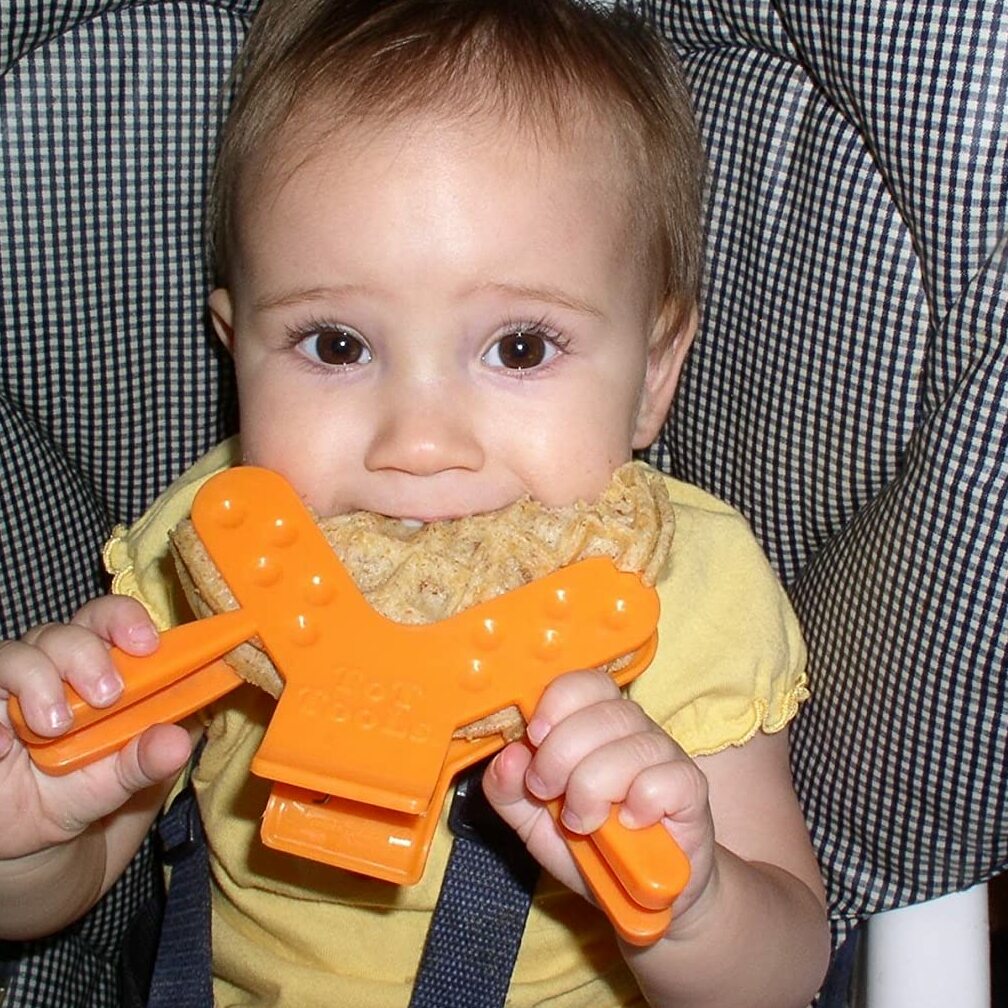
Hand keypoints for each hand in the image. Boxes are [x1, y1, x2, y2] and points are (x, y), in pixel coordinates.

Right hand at [0, 596, 192, 861]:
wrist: (24, 833)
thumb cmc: (76, 788)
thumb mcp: (117, 781)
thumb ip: (146, 760)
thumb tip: (178, 743)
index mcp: (96, 667)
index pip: (108, 619)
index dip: (126, 620)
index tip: (147, 644)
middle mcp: (51, 666)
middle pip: (65, 632)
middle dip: (87, 655)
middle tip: (108, 695)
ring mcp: (10, 686)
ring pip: (18, 654)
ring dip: (41, 683)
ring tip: (56, 726)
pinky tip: (6, 742)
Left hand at [482, 668, 716, 922]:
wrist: (643, 894)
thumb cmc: (590, 847)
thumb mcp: (533, 823)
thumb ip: (509, 790)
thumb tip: (508, 755)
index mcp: (595, 722)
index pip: (585, 682)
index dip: (556, 703)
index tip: (535, 738)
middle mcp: (634, 728)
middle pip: (600, 715)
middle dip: (560, 758)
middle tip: (549, 794)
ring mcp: (666, 755)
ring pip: (627, 750)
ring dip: (592, 791)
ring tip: (584, 821)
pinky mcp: (692, 788)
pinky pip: (661, 781)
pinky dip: (637, 806)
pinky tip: (629, 824)